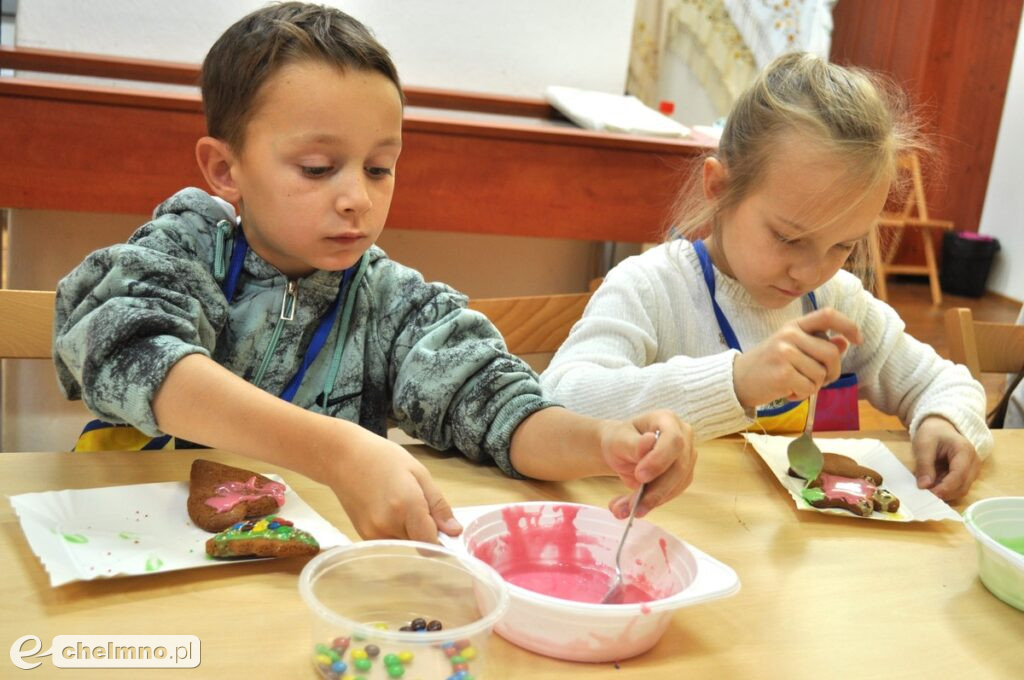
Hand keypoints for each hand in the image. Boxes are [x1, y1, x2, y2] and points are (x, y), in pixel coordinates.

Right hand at [324, 427, 461, 541]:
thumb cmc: (384, 458)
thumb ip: (438, 505)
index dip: (442, 541)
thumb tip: (455, 532)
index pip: (432, 544)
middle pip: (419, 546)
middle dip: (426, 534)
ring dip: (411, 535)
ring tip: (403, 507)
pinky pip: (390, 543)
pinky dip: (396, 534)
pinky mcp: (363, 536)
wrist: (343, 458)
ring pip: (405, 547)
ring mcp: (373, 534)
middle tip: (421, 509)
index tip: (446, 531)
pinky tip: (390, 512)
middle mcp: (389, 526)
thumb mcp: (419, 473)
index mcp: (407, 506)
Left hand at [601, 410, 695, 518]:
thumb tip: (648, 443)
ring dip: (652, 500)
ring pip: (678, 484)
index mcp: (667, 420)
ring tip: (624, 510)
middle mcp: (683, 436)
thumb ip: (633, 443)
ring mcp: (687, 456)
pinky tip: (635, 507)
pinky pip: (673, 492)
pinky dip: (654, 502)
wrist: (622, 449)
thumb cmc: (621, 439)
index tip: (639, 476)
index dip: (659, 460)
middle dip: (656, 489)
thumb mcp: (619, 438)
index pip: (673, 440)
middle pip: (679, 466)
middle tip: (633, 506)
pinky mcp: (684, 475)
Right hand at [733, 308, 862, 407]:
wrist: (736, 380)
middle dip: (832, 372)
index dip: (848, 325)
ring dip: (813, 386)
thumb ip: (817, 345)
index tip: (857, 340)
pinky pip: (809, 388)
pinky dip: (802, 395)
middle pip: (831, 352)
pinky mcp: (782, 374)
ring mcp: (785, 353)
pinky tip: (787, 392)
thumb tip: (844, 342)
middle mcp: (789, 335)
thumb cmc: (768, 365)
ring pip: (821, 374)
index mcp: (793, 326)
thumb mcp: (791, 349)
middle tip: (820, 381)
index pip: (827, 315)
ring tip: (795, 385)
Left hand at [911, 416, 980, 499]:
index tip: (929, 494)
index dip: (945, 488)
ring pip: (961, 489)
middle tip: (925, 493)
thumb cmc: (932, 433)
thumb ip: (924, 465)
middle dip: (945, 492)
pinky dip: (946, 489)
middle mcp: (974, 462)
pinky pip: (958, 487)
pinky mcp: (968, 475)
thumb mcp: (923, 445)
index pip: (959, 475)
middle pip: (963, 486)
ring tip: (928, 486)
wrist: (939, 427)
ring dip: (945, 492)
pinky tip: (934, 484)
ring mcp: (973, 469)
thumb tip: (924, 486)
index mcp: (965, 451)